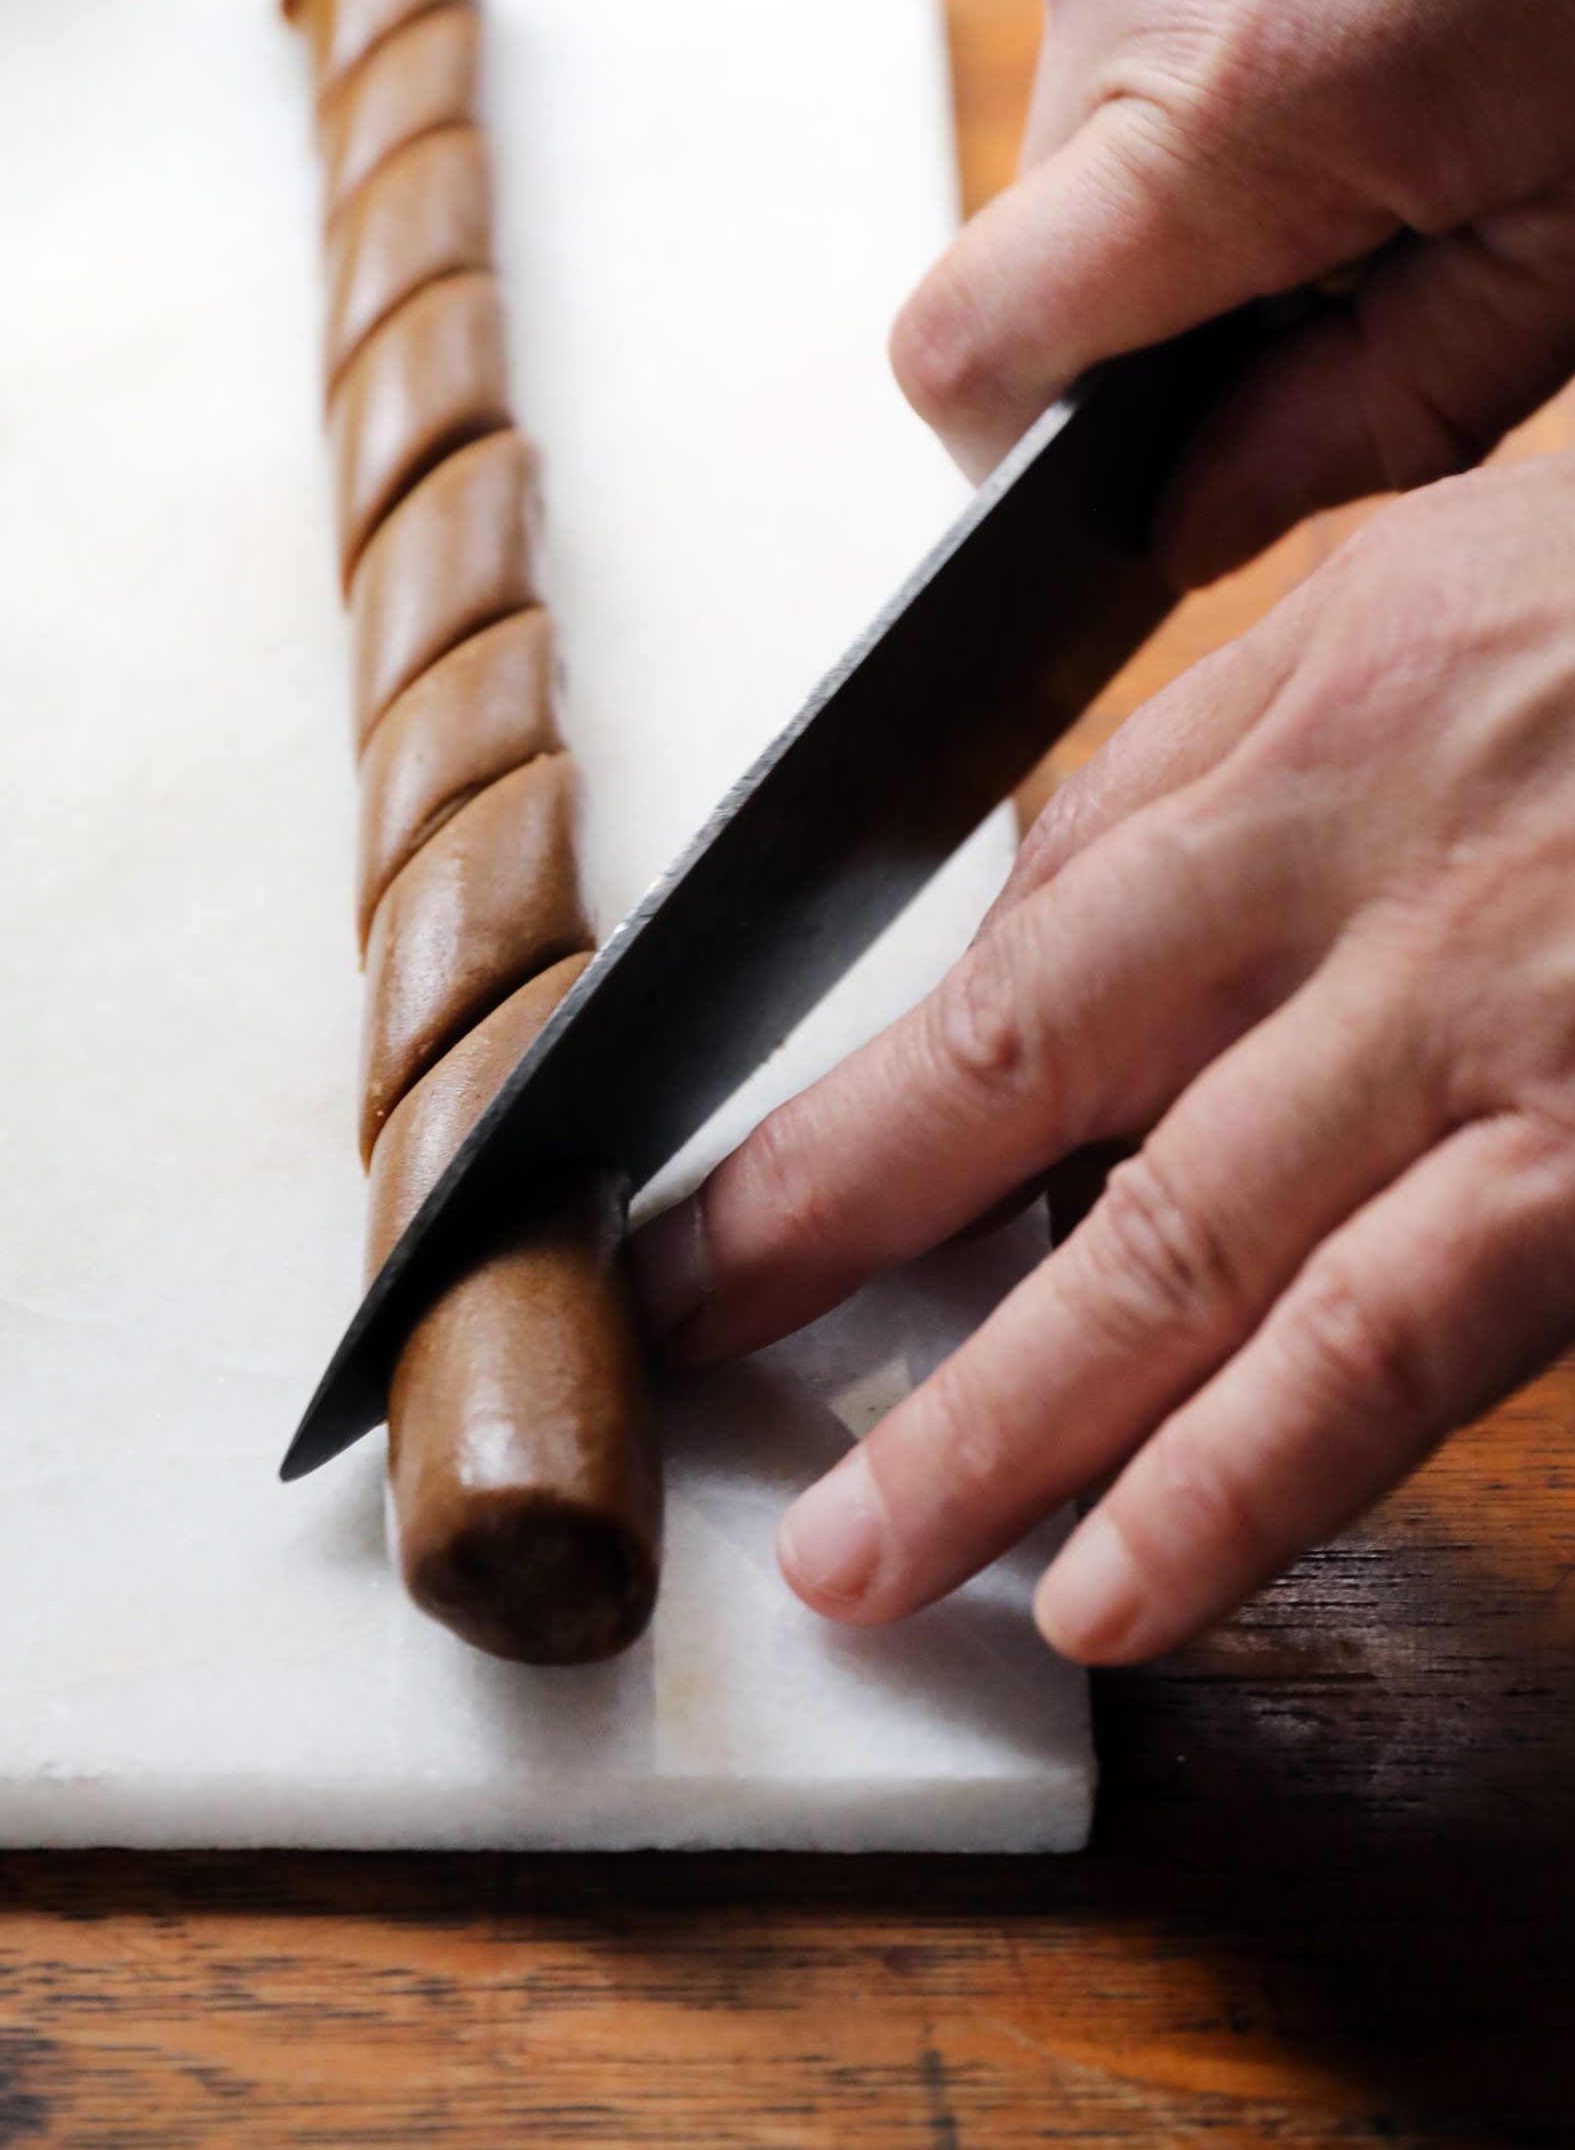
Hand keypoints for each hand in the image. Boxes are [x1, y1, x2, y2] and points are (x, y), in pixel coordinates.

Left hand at [631, 456, 1574, 1659]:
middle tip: (673, 1354)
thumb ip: (1218, 747)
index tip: (718, 1193)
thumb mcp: (1433, 581)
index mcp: (1301, 724)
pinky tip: (1120, 1584)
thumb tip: (1027, 910)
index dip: (841, 1086)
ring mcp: (1499, 1031)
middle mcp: (1366, 875)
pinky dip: (1252, 1480)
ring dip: (1000, 1423)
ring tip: (861, 1559)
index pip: (1000, 936)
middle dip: (824, 1235)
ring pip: (1184, 1249)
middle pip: (1021, 1077)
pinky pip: (1409, 1339)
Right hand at [890, 0, 1574, 583]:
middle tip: (1385, 212)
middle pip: (1053, 210)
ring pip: (1108, 70)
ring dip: (1223, 105)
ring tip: (1420, 36)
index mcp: (1228, 98)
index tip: (1113, 458)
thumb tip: (1194, 520)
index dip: (1016, 443)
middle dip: (1184, 253)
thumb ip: (1370, 412)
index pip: (966, 348)